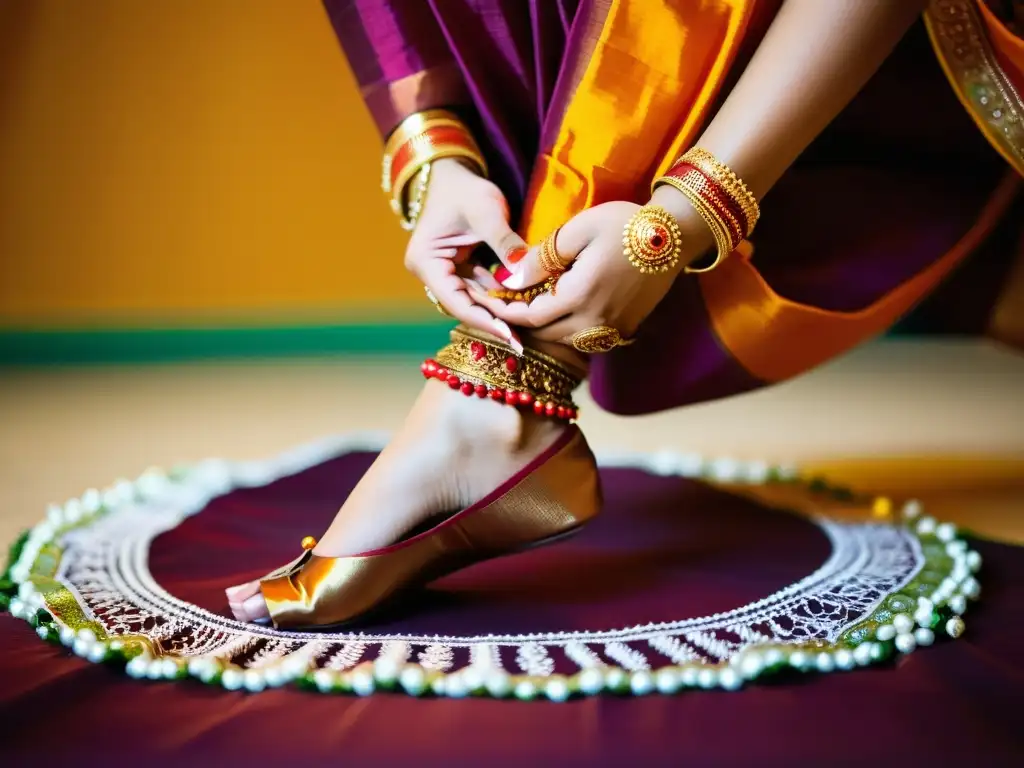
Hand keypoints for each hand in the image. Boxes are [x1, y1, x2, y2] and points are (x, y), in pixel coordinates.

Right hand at [405, 158, 525, 350]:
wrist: (454, 175)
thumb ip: (504, 241)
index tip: (509, 335)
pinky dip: (501, 297)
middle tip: (522, 342)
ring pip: (475, 301)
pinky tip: (523, 308)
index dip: (483, 320)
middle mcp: (432, 273)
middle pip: (464, 306)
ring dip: (500, 313)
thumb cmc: (465, 188)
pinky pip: (482, 290)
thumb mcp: (486, 209)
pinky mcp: (461, 271)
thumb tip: (523, 273)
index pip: (456, 301)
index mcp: (425, 261)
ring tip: (527, 329)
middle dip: (494, 322)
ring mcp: (446, 273)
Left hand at [472, 195, 712, 346]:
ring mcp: (613, 329)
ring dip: (543, 328)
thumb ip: (542, 258)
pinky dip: (566, 330)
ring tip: (524, 306)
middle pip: (544, 334)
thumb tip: (511, 278)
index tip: (486, 300)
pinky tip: (558, 310)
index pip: (530, 316)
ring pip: (565, 340)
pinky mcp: (625, 328)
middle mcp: (596, 322)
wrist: (675, 235)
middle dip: (519, 322)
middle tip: (499, 304)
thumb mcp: (577, 231)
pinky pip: (586, 339)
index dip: (505, 310)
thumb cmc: (624, 224)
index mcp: (580, 297)